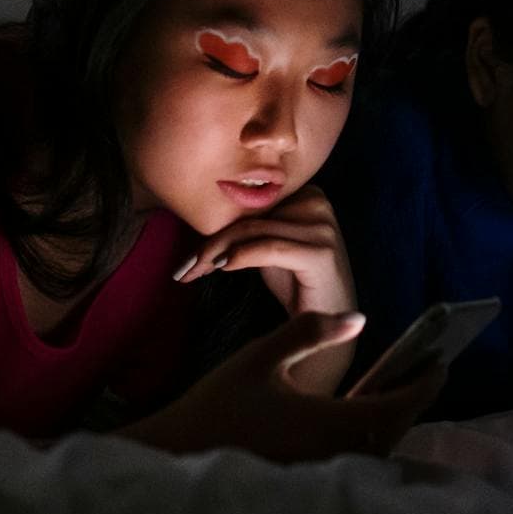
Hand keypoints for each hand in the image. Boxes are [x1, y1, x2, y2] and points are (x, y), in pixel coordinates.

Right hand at [123, 311, 442, 460]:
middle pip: (394, 430)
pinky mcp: (309, 484)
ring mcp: (324, 476)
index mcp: (333, 424)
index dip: (424, 381)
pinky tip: (356, 418)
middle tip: (422, 371)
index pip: (400, 404)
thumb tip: (358, 317)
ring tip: (392, 389)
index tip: (440, 360)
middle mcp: (337, 456)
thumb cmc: (217, 406)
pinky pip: (354, 462)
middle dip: (411, 399)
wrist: (175, 459)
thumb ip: (310, 332)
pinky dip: (366, 438)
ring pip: (376, 448)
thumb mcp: (262, 359)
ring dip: (389, 420)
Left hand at [172, 186, 355, 316]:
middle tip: (183, 267)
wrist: (329, 320)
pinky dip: (241, 256)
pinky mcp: (321, 253)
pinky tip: (222, 269)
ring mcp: (323, 228)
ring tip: (194, 271)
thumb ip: (249, 227)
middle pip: (250, 216)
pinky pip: (269, 248)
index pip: (251, 203)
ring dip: (216, 252)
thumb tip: (200, 219)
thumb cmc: (297, 283)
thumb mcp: (270, 246)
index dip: (217, 225)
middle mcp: (318, 204)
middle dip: (212, 242)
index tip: (189, 254)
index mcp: (307, 193)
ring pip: (253, 231)